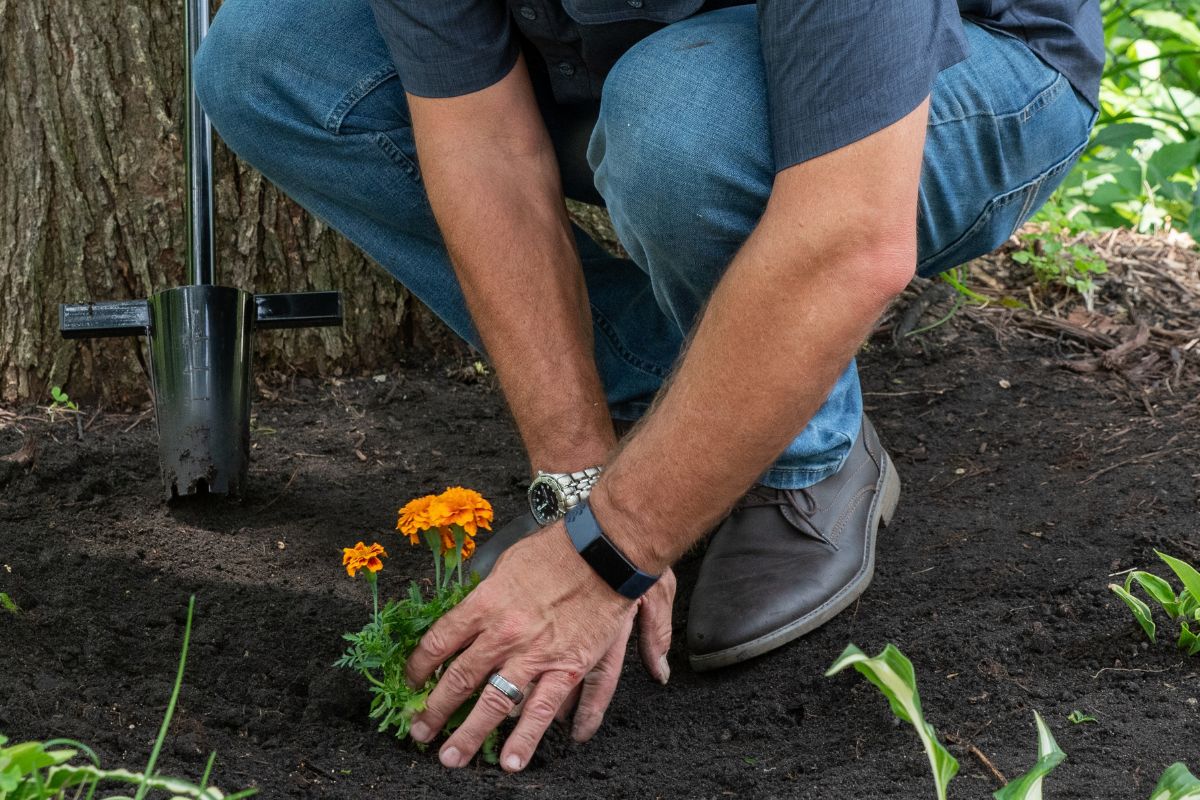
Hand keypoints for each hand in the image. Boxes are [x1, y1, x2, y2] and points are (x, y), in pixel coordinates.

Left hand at [404, 522, 675, 770]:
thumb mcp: (507, 563)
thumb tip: (471, 619)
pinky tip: (511, 761)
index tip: (411, 681)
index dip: (420, 666)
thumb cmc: (558, 549)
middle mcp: (503, 633)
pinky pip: (541, 711)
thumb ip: (488, 596)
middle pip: (459, 679)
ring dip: (469, 734)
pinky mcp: (567, 667)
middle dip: (434, 710)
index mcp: (485, 603)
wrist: (604, 551)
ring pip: (493, 703)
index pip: (440, 641)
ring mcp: (534, 655)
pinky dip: (525, 739)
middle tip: (419, 731)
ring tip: (451, 758)